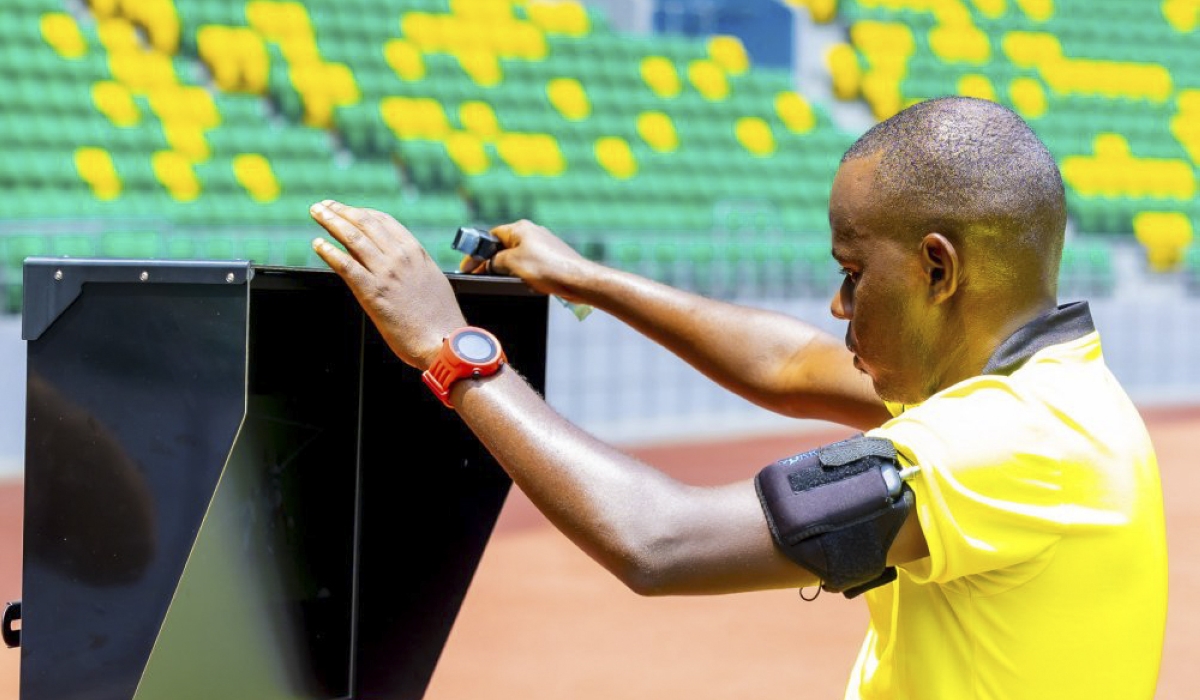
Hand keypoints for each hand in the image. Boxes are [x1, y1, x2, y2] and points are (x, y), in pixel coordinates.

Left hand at [309, 200, 467, 369]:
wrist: (444, 341)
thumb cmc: (440, 318)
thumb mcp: (431, 280)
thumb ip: (413, 267)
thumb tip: (394, 262)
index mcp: (416, 252)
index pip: (383, 221)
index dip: (361, 212)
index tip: (347, 209)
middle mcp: (400, 257)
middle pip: (365, 223)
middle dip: (341, 211)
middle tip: (324, 206)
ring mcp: (386, 273)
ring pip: (353, 238)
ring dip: (331, 222)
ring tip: (317, 214)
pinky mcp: (373, 292)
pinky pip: (346, 265)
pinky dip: (329, 252)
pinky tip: (318, 244)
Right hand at [460, 219, 592, 303]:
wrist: (577, 280)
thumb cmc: (548, 268)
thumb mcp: (511, 263)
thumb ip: (494, 262)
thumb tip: (488, 265)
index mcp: (520, 228)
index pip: (490, 236)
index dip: (478, 252)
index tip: (469, 266)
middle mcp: (531, 233)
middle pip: (502, 246)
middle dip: (491, 261)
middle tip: (480, 275)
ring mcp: (541, 245)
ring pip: (515, 256)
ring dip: (506, 268)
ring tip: (501, 280)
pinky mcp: (549, 258)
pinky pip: (528, 264)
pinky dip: (520, 272)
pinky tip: (521, 282)